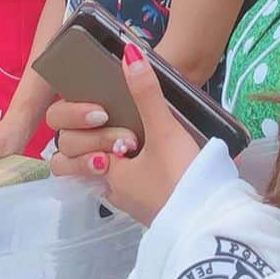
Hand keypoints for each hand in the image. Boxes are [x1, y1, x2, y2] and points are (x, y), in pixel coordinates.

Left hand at [47, 43, 199, 226]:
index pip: (67, 149)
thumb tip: (129, 53)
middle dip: (92, 141)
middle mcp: (108, 190)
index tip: (104, 115)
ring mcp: (126, 201)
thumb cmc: (181, 180)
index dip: (80, 127)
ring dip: (110, 152)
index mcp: (102, 174)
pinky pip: (124, 180)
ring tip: (135, 138)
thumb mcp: (164, 132)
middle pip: (73, 164)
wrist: (211, 225)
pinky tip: (149, 151)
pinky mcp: (147, 205)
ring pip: (98, 173)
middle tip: (123, 132)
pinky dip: (129, 164)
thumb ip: (146, 93)